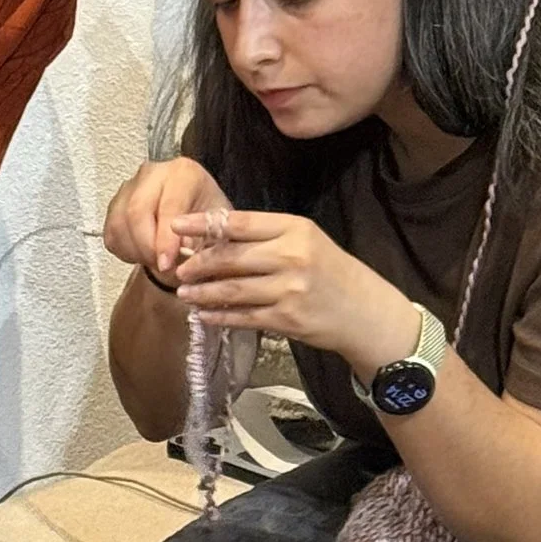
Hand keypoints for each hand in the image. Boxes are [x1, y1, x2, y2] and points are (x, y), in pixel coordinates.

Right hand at [102, 158, 228, 287]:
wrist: (194, 221)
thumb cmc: (208, 221)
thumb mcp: (216, 230)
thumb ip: (204, 242)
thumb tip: (182, 256)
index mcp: (184, 173)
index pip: (168, 206)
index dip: (165, 239)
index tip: (167, 264)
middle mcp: (152, 174)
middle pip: (136, 211)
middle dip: (146, 247)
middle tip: (161, 267)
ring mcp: (129, 188)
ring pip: (119, 223)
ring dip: (135, 251)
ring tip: (156, 262)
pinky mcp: (115, 205)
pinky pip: (111, 233)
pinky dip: (124, 251)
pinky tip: (143, 255)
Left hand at [168, 210, 420, 375]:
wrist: (365, 312)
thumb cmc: (331, 272)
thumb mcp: (306, 242)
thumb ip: (266, 239)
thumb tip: (214, 238)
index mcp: (295, 228)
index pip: (240, 223)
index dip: (203, 223)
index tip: (175, 224)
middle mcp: (292, 256)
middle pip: (231, 257)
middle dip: (199, 263)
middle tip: (179, 268)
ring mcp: (290, 289)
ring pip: (232, 289)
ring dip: (202, 293)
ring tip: (184, 294)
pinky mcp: (287, 319)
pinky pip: (243, 316)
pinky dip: (219, 316)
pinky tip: (203, 315)